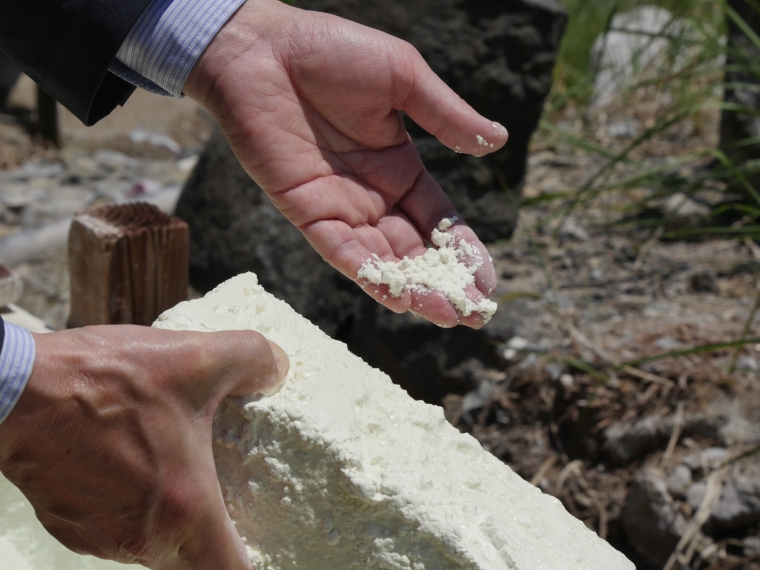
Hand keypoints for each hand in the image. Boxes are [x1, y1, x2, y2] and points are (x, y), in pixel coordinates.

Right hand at [0, 326, 288, 569]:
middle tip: (228, 489)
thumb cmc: (106, 381)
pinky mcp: (69, 525)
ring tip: (175, 463)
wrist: (18, 390)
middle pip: (194, 559)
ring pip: (154, 542)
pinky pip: (118, 526)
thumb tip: (276, 369)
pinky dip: (132, 503)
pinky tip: (134, 458)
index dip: (255, 563)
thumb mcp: (196, 357)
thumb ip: (252, 359)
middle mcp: (143, 537)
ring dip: (169, 513)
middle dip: (213, 530)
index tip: (265, 543)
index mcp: (185, 509)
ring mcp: (101, 536)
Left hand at [184, 0, 506, 328]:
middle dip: (444, 282)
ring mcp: (341, 208)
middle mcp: (374, 196)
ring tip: (445, 312)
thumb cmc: (332, 51)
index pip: (440, 221)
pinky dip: (368, 276)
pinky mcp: (307, 213)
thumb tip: (499, 140)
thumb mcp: (403, 78)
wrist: (262, 50)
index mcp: (401, 168)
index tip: (488, 281)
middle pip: (415, 251)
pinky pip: (341, 252)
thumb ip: (446, 115)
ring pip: (382, 261)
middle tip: (474, 314)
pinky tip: (397, 297)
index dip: (464, 251)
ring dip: (412, 288)